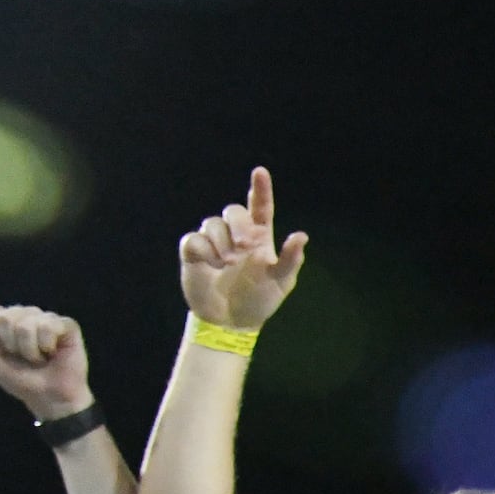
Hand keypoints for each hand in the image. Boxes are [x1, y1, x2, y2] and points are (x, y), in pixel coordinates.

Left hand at [0, 299, 91, 421]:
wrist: (47, 397)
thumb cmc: (20, 379)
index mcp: (7, 319)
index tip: (1, 352)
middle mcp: (26, 314)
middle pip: (6, 317)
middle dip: (11, 345)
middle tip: (23, 358)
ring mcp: (47, 318)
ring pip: (27, 324)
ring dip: (30, 350)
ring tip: (39, 358)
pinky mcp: (66, 325)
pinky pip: (48, 327)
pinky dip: (46, 346)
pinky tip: (53, 353)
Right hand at [180, 166, 310, 331]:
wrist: (231, 321)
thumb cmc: (259, 299)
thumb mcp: (281, 282)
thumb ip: (291, 259)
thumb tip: (301, 236)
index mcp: (259, 237)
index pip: (260, 207)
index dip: (260, 188)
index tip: (260, 172)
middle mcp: (236, 235)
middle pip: (233, 211)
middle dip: (239, 225)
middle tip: (244, 247)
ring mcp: (214, 242)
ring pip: (212, 223)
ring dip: (222, 243)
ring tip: (227, 264)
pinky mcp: (194, 252)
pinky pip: (193, 239)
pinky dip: (204, 251)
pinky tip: (212, 267)